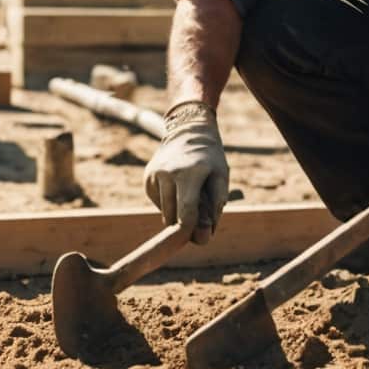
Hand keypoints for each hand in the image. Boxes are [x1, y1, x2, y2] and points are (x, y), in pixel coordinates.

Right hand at [144, 100, 229, 243]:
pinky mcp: (147, 178)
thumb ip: (216, 205)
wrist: (188, 129)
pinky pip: (158, 202)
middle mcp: (167, 174)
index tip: (198, 238)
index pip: (185, 214)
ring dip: (177, 212)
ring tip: (189, 193)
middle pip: (172, 216)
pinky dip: (169, 202)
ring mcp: (154, 175)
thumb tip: (204, 234)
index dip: (191, 231)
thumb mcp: (221, 176)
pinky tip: (177, 187)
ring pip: (164, 212)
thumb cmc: (209, 157)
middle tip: (199, 218)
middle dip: (185, 224)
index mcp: (189, 174)